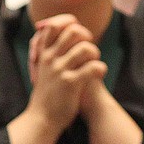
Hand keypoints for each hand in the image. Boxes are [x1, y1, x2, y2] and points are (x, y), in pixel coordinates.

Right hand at [27, 14, 106, 130]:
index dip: (69, 23)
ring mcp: (59, 70)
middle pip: (73, 31)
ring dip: (95, 54)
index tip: (78, 35)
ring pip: (85, 48)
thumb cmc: (48, 92)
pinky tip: (100, 73)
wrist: (42, 119)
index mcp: (43, 53)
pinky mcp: (71, 83)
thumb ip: (52, 51)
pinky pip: (93, 67)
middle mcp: (49, 58)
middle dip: (86, 37)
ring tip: (94, 63)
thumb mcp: (44, 68)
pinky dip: (101, 68)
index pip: (53, 25)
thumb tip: (66, 32)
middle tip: (89, 50)